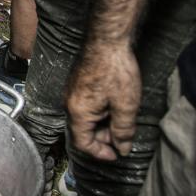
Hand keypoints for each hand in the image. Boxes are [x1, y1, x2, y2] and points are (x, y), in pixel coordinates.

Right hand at [66, 44, 140, 160]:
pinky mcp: (76, 85)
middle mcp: (69, 104)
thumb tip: (122, 148)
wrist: (106, 41)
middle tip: (123, 137)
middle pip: (82, 131)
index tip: (116, 154)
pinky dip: (98, 113)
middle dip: (103, 139)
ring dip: (102, 125)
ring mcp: (71, 93)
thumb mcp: (125, 105)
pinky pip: (84, 107)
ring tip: (121, 120)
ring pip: (84, 119)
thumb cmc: (115, 71)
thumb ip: (123, 131)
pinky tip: (114, 106)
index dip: (100, 153)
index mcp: (78, 112)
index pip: (83, 143)